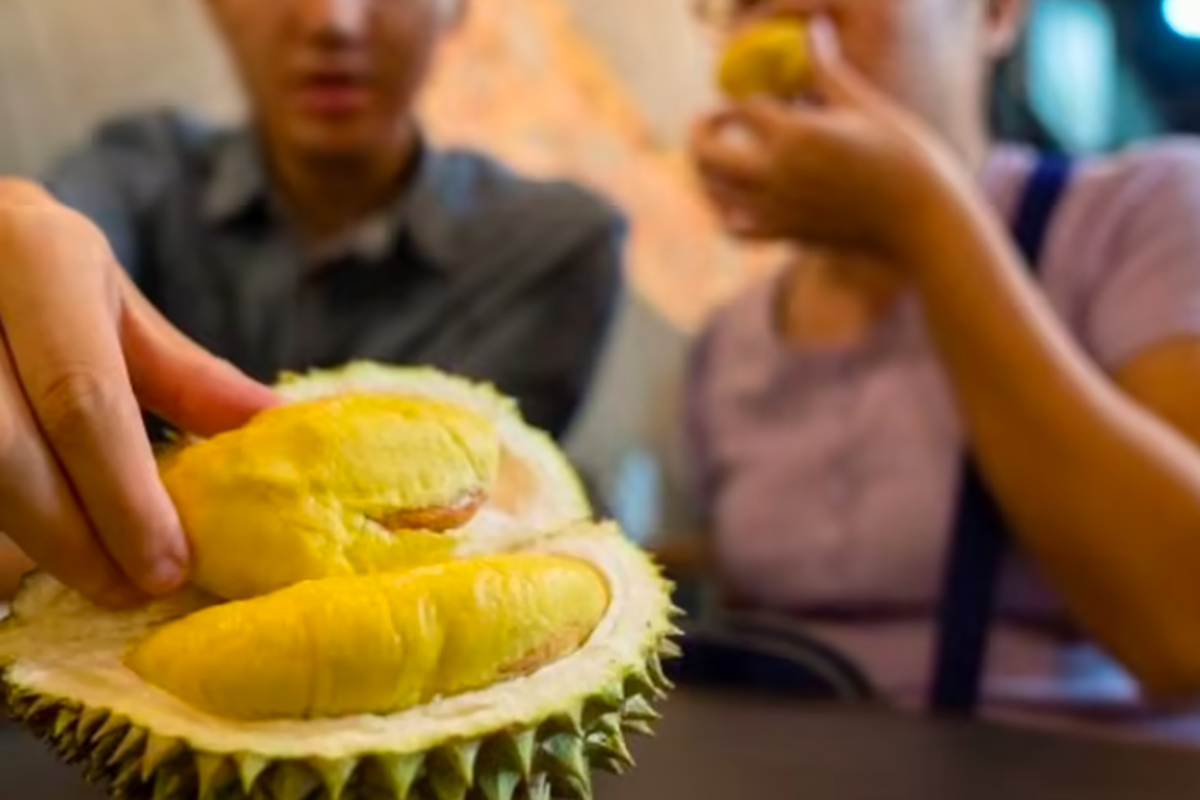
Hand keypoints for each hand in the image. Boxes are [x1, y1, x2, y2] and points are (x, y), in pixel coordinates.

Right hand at [0, 180, 278, 606]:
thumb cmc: (31, 267)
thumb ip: (185, 375)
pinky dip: (7, 517)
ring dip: (35, 539)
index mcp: (34, 260)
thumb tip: (277, 427)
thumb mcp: (109, 300)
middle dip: (73, 538)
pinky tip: (48, 547)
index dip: (125, 498)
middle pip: (7, 453)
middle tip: (133, 589)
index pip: (81, 400)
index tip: (169, 567)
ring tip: (100, 578)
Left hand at [690, 15, 965, 262]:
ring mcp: (775, 208)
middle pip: (708, 149)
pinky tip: (733, 196)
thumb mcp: (864, 104)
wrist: (921, 220)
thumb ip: (826, 69)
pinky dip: (723, 210)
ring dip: (705, 167)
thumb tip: (814, 26)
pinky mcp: (783, 235)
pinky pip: (733, 226)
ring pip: (711, 188)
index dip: (745, 99)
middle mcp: (777, 173)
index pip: (744, 106)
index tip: (754, 97)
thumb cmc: (904, 156)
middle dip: (703, 128)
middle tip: (709, 118)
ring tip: (718, 153)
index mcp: (798, 133)